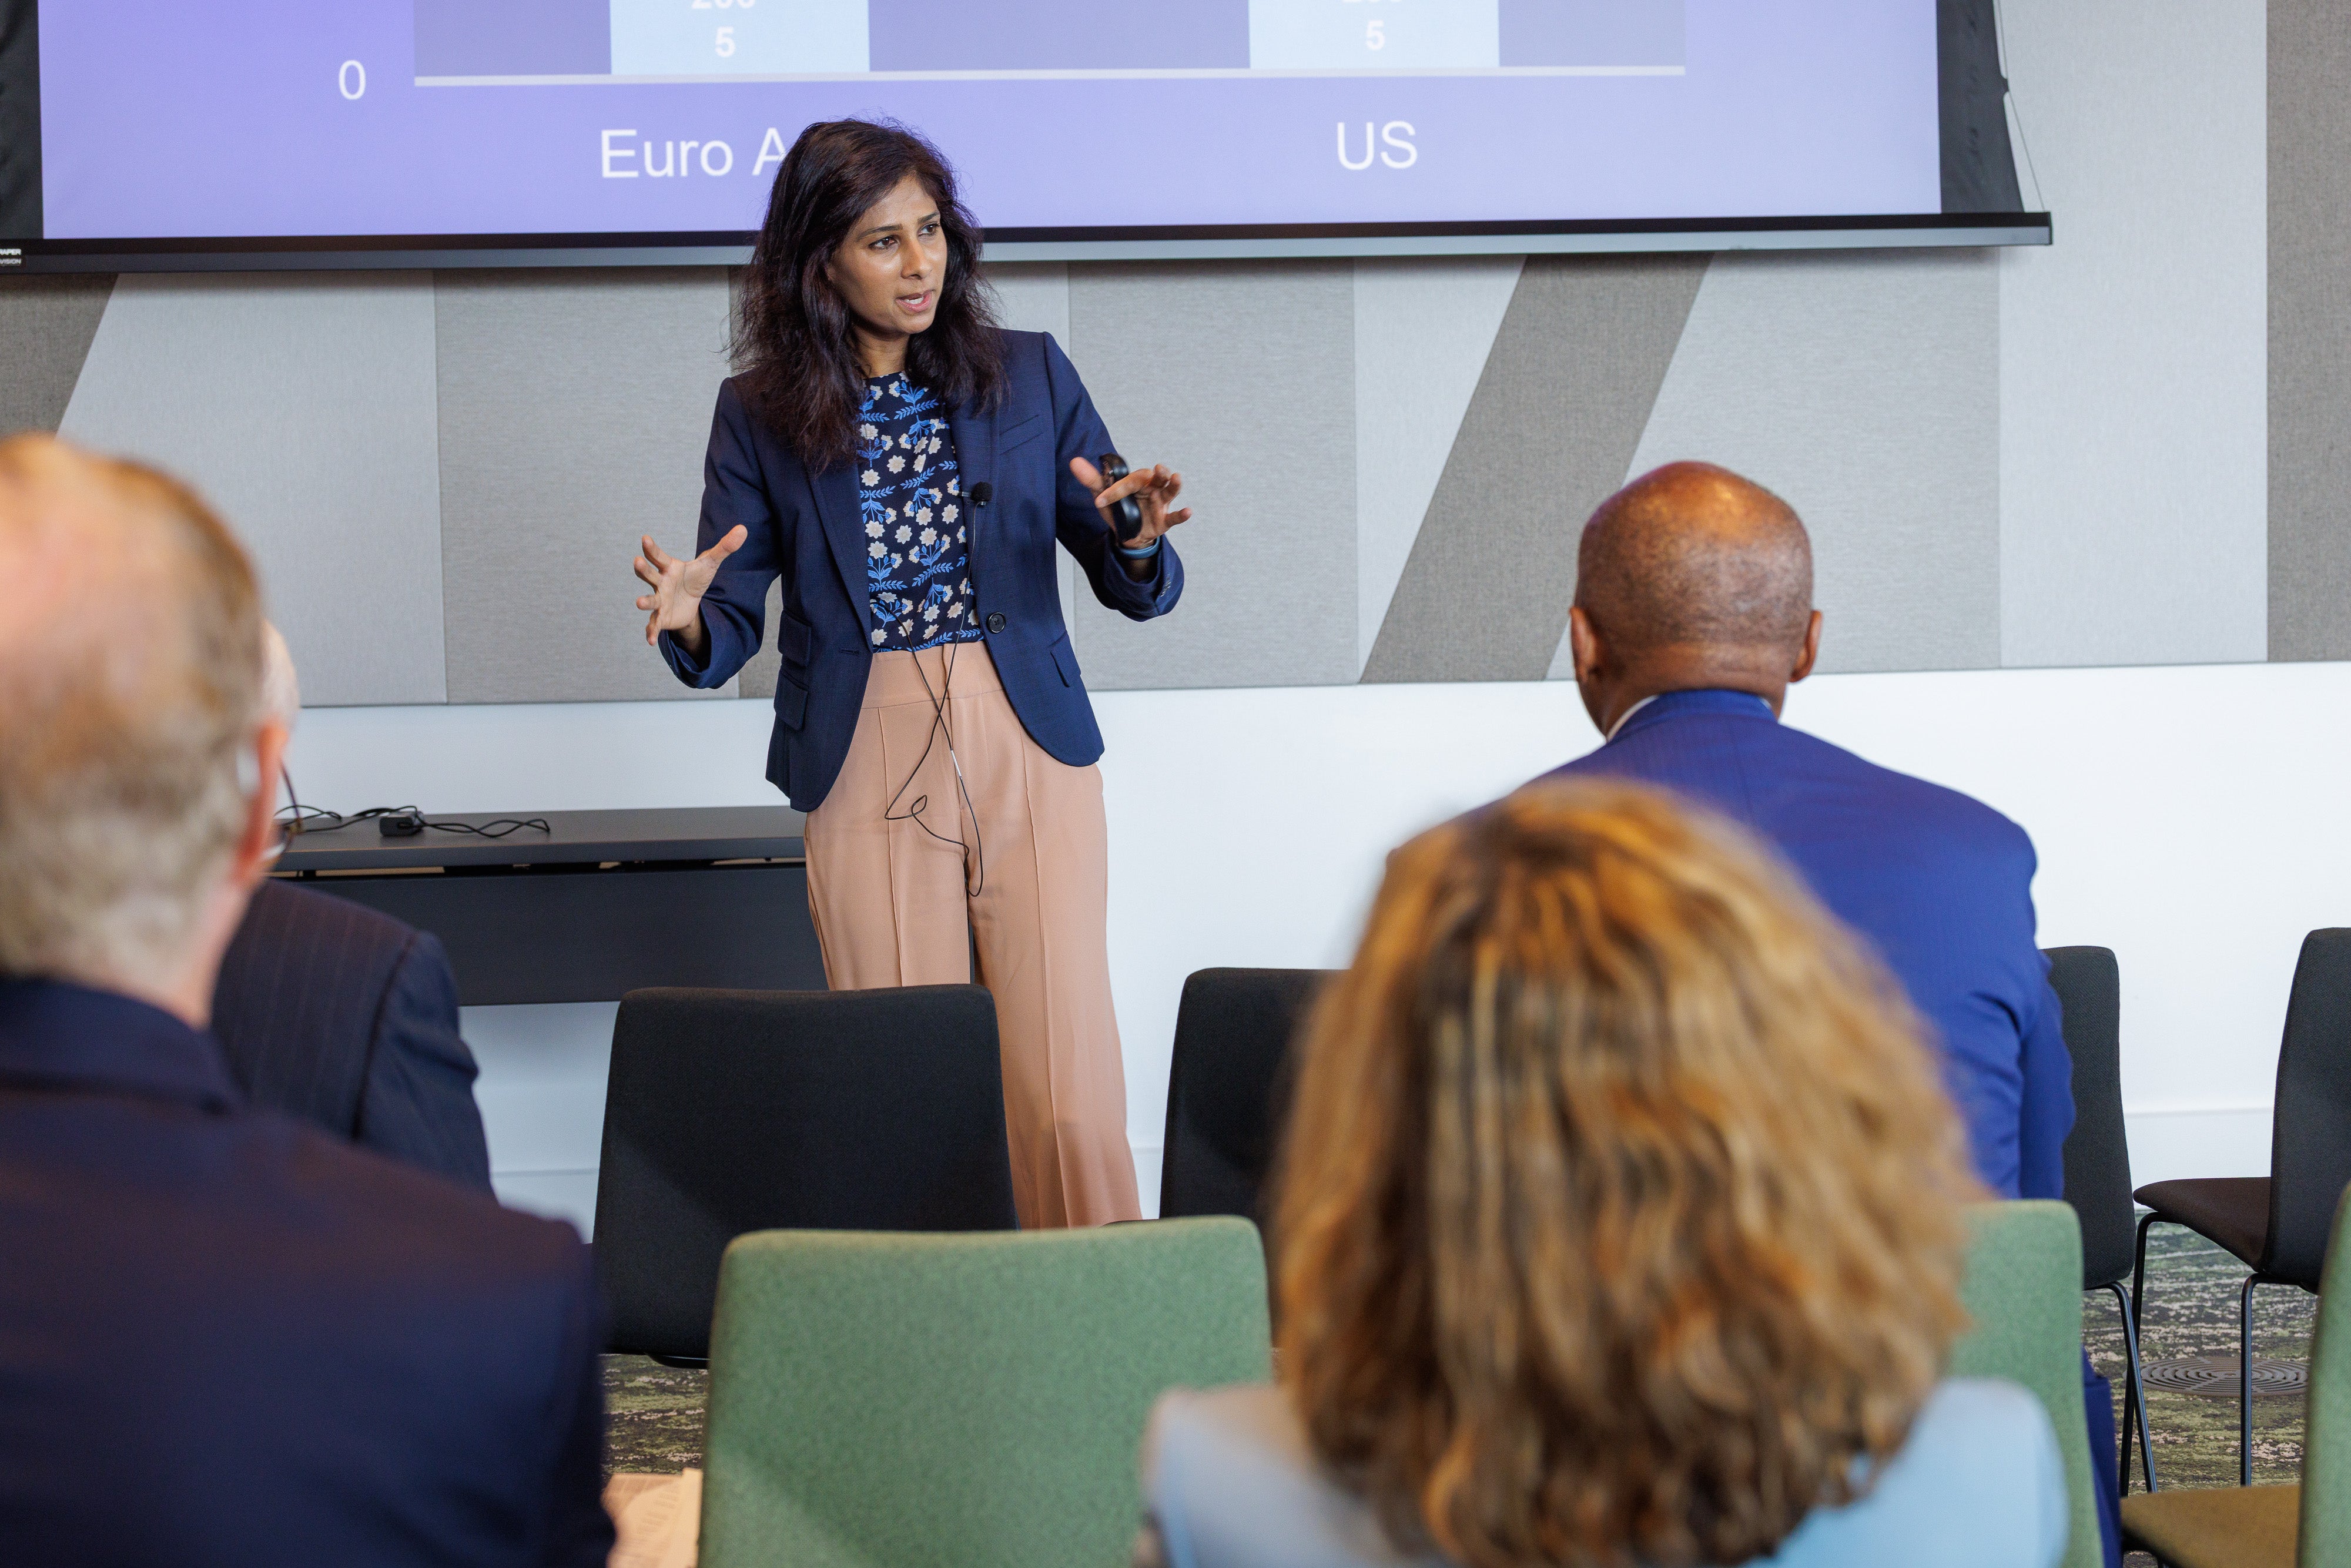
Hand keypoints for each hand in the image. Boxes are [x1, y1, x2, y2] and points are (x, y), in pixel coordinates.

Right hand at [633, 526, 745, 651]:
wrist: (692, 603)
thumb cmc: (695, 579)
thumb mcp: (710, 563)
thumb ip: (724, 547)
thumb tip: (743, 529)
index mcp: (669, 568)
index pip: (659, 556)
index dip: (651, 548)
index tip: (645, 538)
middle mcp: (660, 583)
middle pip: (649, 575)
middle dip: (643, 569)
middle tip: (637, 561)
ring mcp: (659, 600)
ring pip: (650, 600)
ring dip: (644, 602)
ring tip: (638, 602)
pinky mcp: (661, 617)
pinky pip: (654, 624)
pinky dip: (651, 632)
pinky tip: (651, 641)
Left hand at [1069, 458, 1191, 551]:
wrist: (1126, 534)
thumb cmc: (1118, 508)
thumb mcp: (1103, 495)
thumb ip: (1092, 480)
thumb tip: (1073, 461)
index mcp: (1137, 481)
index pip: (1129, 481)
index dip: (1115, 491)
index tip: (1100, 500)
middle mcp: (1151, 488)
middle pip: (1157, 478)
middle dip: (1159, 473)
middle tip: (1159, 468)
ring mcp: (1160, 504)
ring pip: (1170, 491)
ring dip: (1174, 485)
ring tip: (1176, 478)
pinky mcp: (1164, 520)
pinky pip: (1175, 517)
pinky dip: (1182, 514)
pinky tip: (1188, 511)